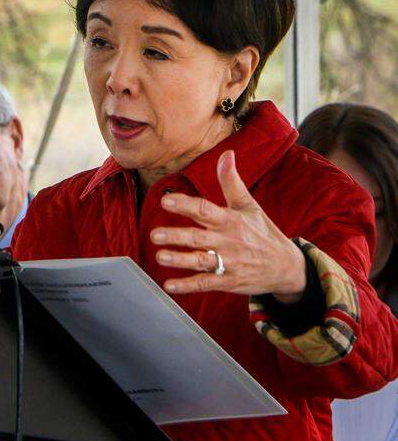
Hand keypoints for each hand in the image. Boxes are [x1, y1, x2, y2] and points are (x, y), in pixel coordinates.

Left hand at [150, 150, 306, 301]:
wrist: (287, 267)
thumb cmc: (263, 232)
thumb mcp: (249, 205)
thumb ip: (231, 181)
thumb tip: (226, 153)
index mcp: (231, 220)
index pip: (205, 210)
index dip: (186, 205)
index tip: (166, 200)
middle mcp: (228, 241)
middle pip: (199, 238)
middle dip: (176, 236)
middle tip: (154, 234)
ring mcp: (229, 263)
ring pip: (200, 261)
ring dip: (179, 260)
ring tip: (160, 256)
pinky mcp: (228, 281)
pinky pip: (205, 283)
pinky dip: (188, 286)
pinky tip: (169, 285)